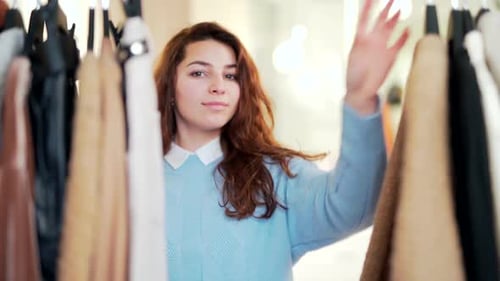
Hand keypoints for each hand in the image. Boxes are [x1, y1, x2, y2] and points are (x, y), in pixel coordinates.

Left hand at [345, 0, 408, 114]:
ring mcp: (381, 48)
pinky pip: (398, 44)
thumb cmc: (353, 78)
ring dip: (394, 20)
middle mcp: (371, 42)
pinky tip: (407, 30)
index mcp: (360, 41)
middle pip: (379, 21)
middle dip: (386, 8)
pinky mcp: (389, 57)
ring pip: (389, 30)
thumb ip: (360, 51)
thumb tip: (363, 42)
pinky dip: (403, 37)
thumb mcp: (354, 62)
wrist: (360, 92)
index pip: (364, 19)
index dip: (368, 7)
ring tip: (399, 10)